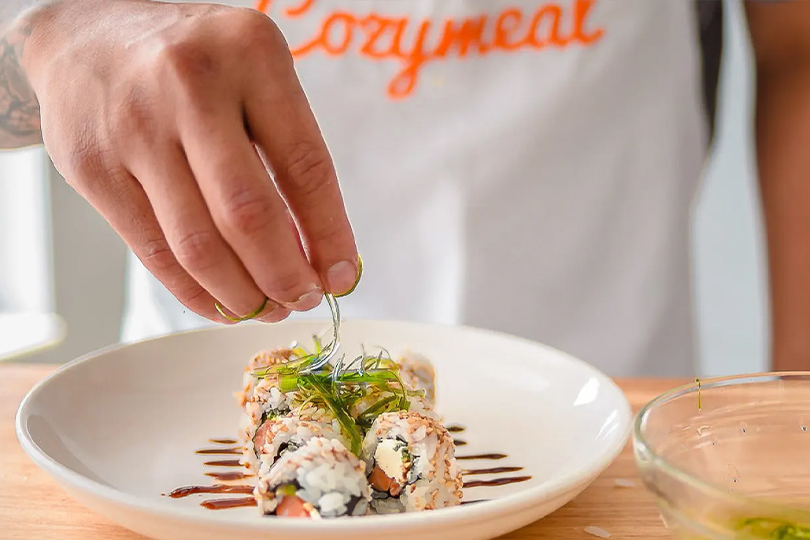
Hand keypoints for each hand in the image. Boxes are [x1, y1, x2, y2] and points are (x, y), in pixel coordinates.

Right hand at [20, 0, 358, 322]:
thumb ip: (286, 151)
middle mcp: (190, 85)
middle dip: (285, 276)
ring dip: (242, 295)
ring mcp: (134, 128)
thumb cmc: (194, 64)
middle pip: (249, 215)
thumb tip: (317, 254)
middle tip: (303, 299)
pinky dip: (195, 293)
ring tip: (267, 308)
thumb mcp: (253, 72)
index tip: (341, 276)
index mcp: (251, 53)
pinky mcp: (93, 168)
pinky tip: (222, 303)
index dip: (330, 235)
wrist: (85, 35)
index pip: (306, 167)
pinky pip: (153, 253)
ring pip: (198, 246)